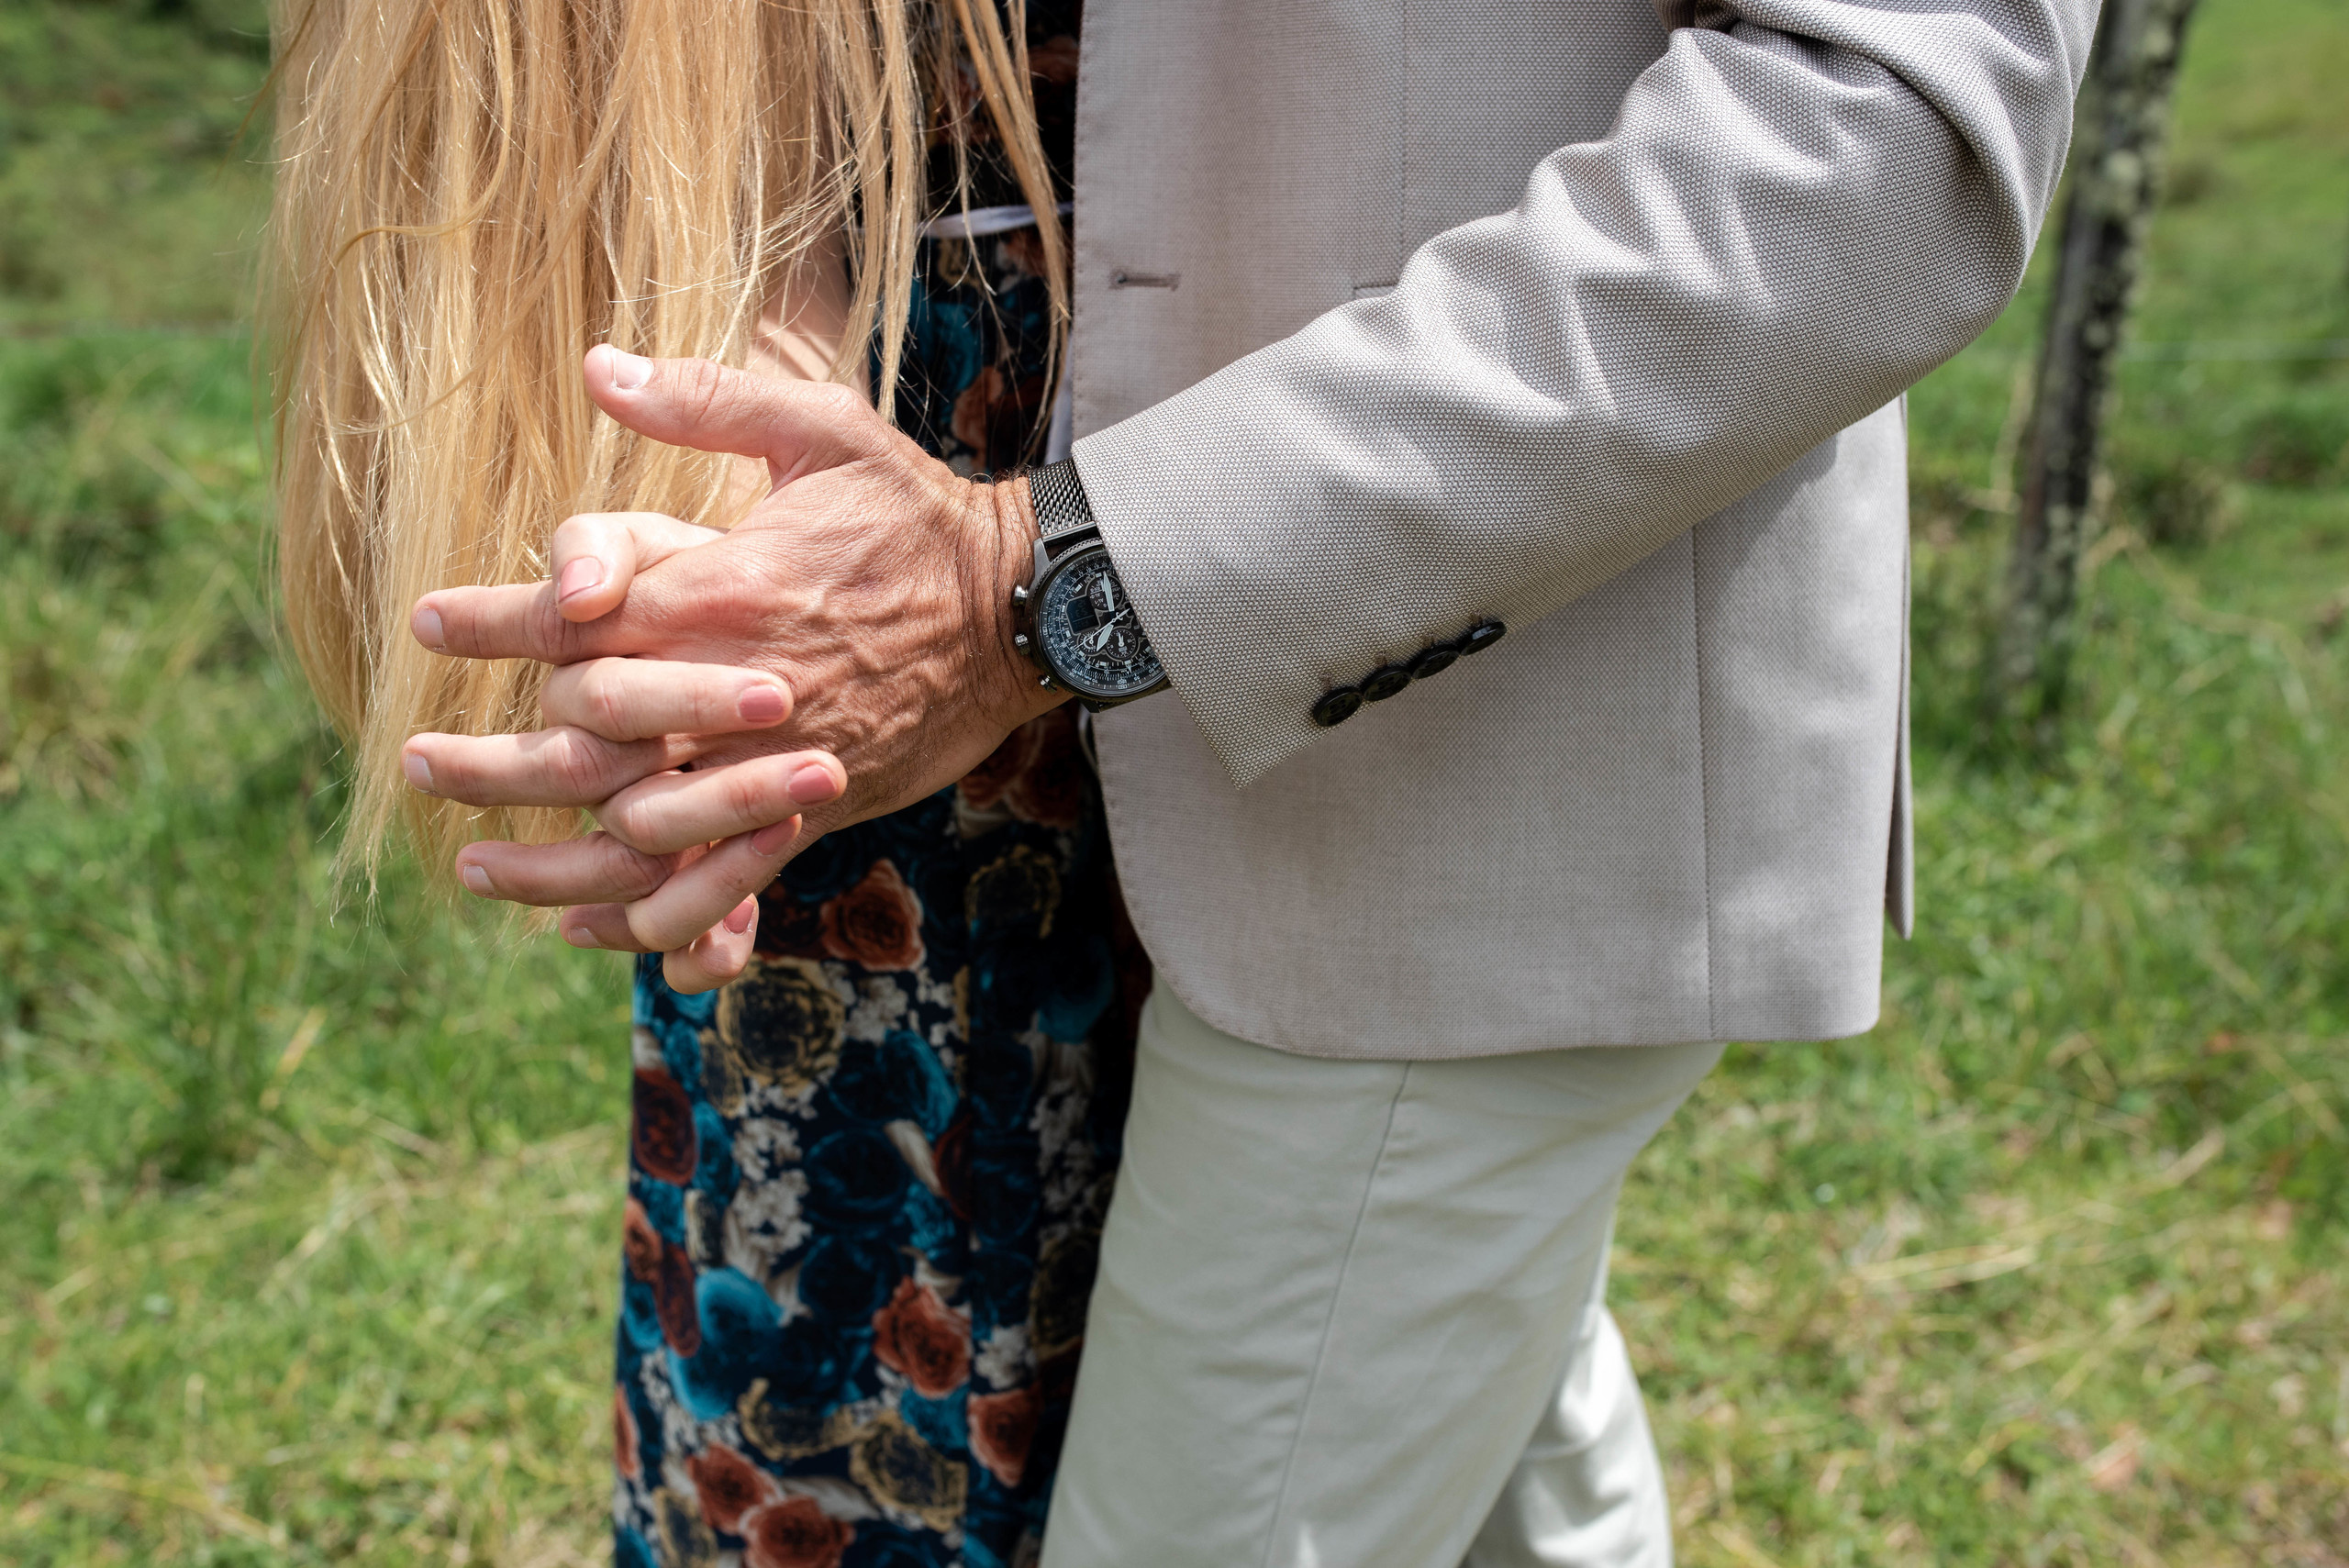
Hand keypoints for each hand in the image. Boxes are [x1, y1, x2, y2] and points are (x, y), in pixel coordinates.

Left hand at [403, 345, 1063, 985]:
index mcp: (725, 586)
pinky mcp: (816, 809)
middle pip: (589, 735)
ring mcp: (776, 757)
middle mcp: (738, 683)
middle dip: (493, 759)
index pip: (581, 612)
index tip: (428, 621)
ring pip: (641, 826)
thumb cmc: (915, 513)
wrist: (1019, 610)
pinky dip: (651, 913)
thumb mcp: (822, 428)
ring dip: (549, 861)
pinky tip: (589, 928)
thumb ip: (705, 400)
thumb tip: (598, 366)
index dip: (496, 619)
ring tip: (473, 869)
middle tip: (416, 763)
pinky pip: (721, 877)